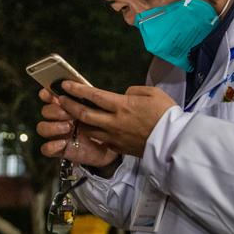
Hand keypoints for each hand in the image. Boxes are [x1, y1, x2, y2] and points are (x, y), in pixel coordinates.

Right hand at [36, 88, 118, 167]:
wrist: (112, 147)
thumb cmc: (106, 124)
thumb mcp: (102, 109)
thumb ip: (92, 98)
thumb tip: (88, 86)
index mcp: (67, 105)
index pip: (50, 96)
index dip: (46, 94)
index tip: (48, 93)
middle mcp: (60, 119)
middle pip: (46, 111)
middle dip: (55, 110)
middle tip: (68, 113)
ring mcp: (58, 134)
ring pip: (42, 128)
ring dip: (52, 126)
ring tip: (68, 127)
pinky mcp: (60, 150)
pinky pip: (46, 148)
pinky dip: (52, 145)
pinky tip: (64, 143)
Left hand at [57, 81, 177, 157]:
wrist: (173, 141)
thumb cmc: (166, 114)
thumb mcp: (153, 93)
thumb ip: (135, 91)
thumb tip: (124, 95)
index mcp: (122, 105)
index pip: (93, 96)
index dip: (77, 90)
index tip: (65, 85)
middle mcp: (114, 121)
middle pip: (84, 114)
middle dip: (69, 106)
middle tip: (60, 100)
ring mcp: (115, 136)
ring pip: (89, 129)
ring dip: (78, 122)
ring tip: (72, 116)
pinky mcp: (119, 147)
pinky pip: (101, 139)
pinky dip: (93, 133)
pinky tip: (91, 129)